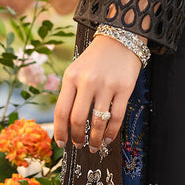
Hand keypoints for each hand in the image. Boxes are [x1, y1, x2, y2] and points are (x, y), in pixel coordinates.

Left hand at [53, 34, 141, 151]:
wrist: (120, 38)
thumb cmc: (95, 58)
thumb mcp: (76, 70)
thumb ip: (70, 93)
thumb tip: (66, 124)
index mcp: (71, 77)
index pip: (61, 110)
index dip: (60, 131)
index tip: (61, 142)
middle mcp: (87, 81)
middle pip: (77, 119)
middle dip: (76, 137)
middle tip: (78, 145)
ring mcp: (107, 85)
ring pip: (98, 122)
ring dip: (95, 139)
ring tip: (94, 146)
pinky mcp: (124, 88)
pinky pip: (116, 117)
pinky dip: (111, 132)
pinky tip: (108, 138)